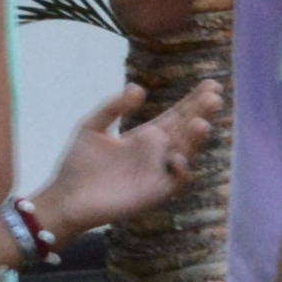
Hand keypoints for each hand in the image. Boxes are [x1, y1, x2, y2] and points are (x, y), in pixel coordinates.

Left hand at [34, 79, 224, 238]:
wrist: (67, 198)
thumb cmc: (78, 164)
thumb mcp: (92, 127)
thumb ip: (113, 107)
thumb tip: (138, 88)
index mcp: (146, 136)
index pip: (177, 114)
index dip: (194, 100)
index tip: (211, 83)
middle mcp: (158, 152)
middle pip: (187, 129)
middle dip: (202, 114)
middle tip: (214, 97)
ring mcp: (159, 172)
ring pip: (186, 152)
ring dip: (195, 139)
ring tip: (201, 123)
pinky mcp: (156, 192)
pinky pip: (177, 181)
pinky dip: (182, 170)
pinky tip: (177, 157)